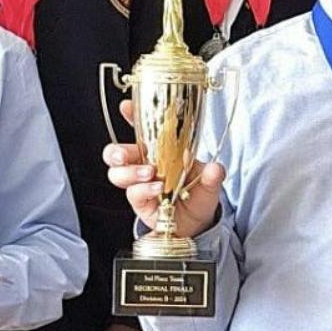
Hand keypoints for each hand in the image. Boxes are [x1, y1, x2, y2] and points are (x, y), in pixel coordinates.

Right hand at [103, 99, 224, 239]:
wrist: (198, 222)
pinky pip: (132, 193)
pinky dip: (143, 189)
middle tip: (125, 155)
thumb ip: (212, 175)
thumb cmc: (198, 193)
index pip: (141, 129)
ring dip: (130, 172)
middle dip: (116, 152)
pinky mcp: (140, 202)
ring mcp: (138, 184)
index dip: (131, 116)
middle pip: (116, 153)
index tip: (126, 108)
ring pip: (117, 174)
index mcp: (158, 150)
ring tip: (150, 173)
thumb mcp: (209, 180)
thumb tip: (215, 168)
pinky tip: (157, 188)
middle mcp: (144, 164)